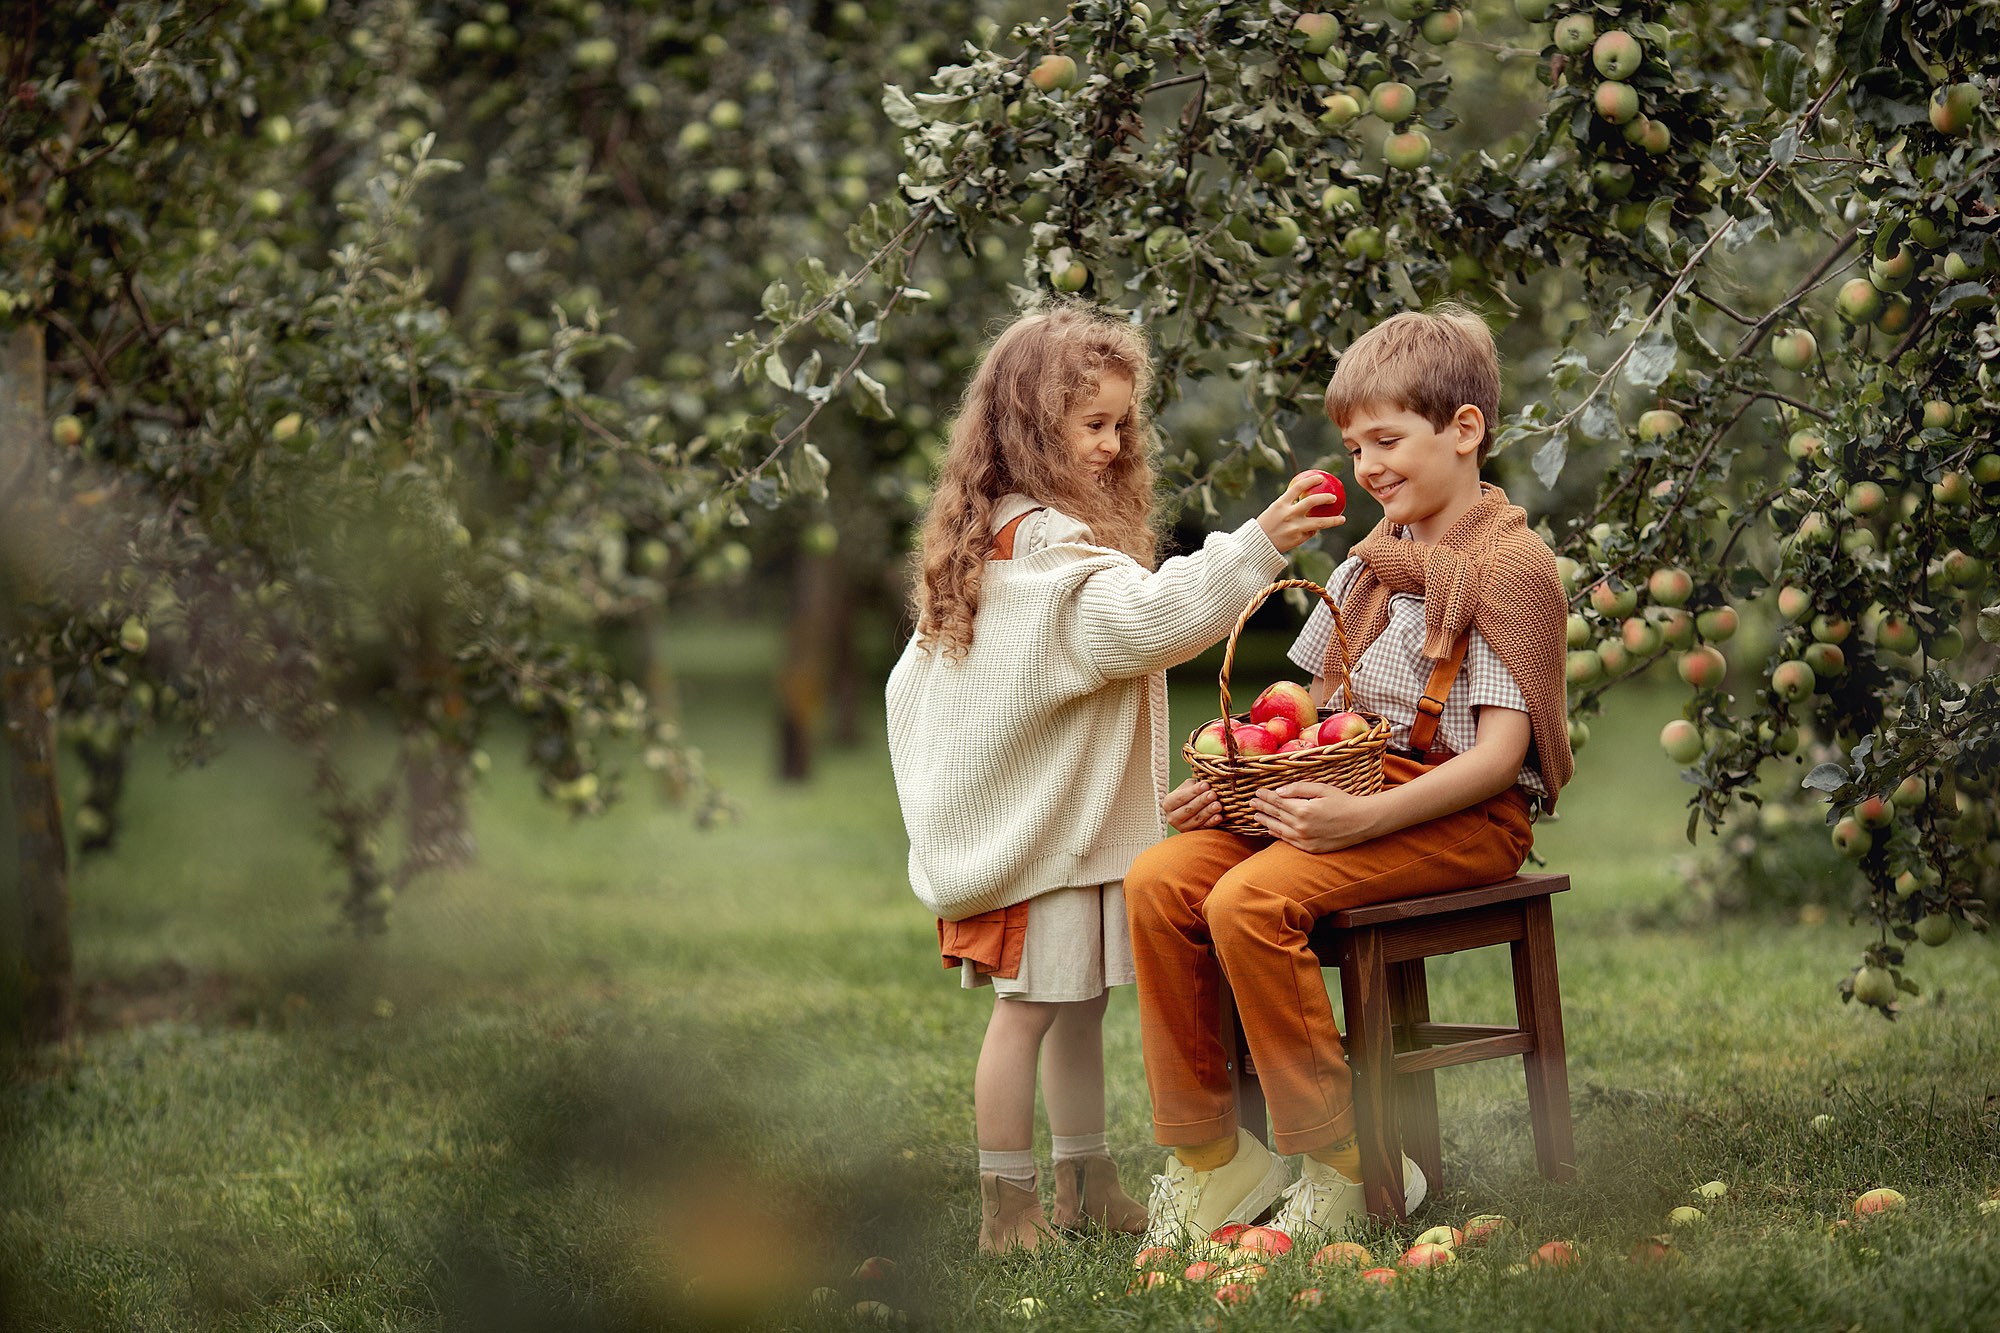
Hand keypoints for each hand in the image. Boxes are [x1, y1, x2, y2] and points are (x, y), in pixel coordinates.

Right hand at [1163, 777, 1223, 831]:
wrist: (1191, 811)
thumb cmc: (1190, 796)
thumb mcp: (1187, 788)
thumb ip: (1193, 785)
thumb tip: (1205, 782)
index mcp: (1168, 803)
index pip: (1180, 797)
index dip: (1193, 791)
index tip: (1205, 785)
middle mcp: (1172, 817)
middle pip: (1188, 809)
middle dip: (1202, 801)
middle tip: (1213, 794)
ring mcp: (1182, 828)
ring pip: (1196, 819)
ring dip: (1208, 812)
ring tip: (1218, 805)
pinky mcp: (1193, 834)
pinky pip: (1203, 828)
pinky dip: (1212, 822)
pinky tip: (1219, 817)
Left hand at [1250, 781, 1379, 852]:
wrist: (1362, 822)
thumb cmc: (1343, 801)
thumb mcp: (1322, 789)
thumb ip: (1298, 789)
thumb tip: (1278, 791)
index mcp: (1303, 809)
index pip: (1278, 801)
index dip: (1266, 796)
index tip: (1257, 792)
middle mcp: (1301, 826)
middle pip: (1276, 815)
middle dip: (1262, 808)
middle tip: (1251, 803)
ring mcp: (1304, 839)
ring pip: (1278, 830)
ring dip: (1265, 822)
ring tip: (1256, 816)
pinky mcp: (1310, 848)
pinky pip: (1288, 841)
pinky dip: (1277, 834)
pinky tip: (1271, 830)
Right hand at [1255, 473, 1347, 553]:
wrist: (1257, 545)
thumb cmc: (1265, 525)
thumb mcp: (1274, 510)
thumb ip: (1288, 504)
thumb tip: (1305, 498)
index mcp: (1280, 504)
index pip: (1298, 487)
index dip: (1311, 481)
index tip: (1321, 478)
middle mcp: (1289, 514)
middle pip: (1312, 502)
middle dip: (1325, 498)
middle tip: (1334, 498)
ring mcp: (1295, 527)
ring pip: (1319, 522)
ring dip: (1333, 520)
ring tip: (1342, 519)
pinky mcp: (1298, 539)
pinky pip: (1310, 533)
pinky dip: (1314, 530)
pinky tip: (1317, 530)